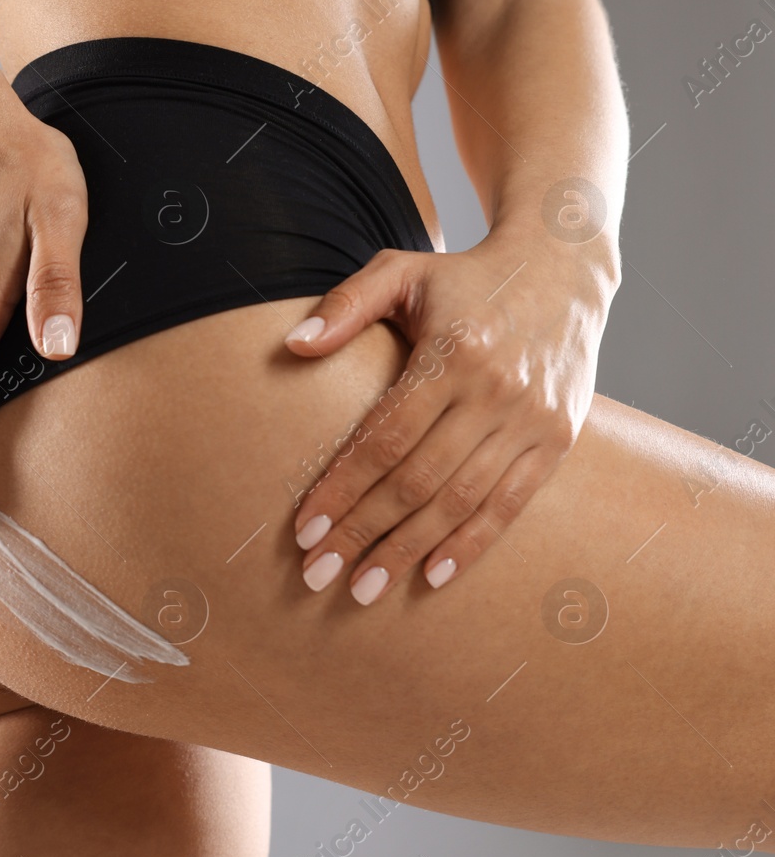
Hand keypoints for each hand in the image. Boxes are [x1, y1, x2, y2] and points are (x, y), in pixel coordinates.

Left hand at [284, 236, 612, 603]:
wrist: (564, 268)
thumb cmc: (464, 277)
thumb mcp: (401, 271)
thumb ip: (345, 306)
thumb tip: (293, 346)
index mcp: (452, 352)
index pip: (384, 437)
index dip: (341, 487)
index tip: (304, 529)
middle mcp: (496, 390)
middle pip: (416, 480)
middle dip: (362, 532)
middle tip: (318, 575)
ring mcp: (532, 419)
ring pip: (460, 501)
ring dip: (408, 551)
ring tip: (363, 589)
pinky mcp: (558, 438)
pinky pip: (510, 504)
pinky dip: (470, 544)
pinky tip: (431, 576)